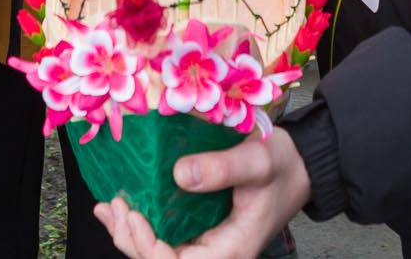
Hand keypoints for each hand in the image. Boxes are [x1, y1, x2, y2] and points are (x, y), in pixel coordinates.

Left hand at [96, 131, 311, 258]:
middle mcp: (216, 251)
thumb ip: (223, 168)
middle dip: (132, 239)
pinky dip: (139, 221)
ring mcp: (207, 239)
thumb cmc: (285, 165)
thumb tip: (180, 174)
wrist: (301, 163)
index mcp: (232, 249)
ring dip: (130, 232)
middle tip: (117, 206)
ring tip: (110, 208)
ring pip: (159, 250)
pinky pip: (165, 231)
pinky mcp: (200, 225)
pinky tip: (120, 207)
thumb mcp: (258, 161)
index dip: (150, 248)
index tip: (134, 216)